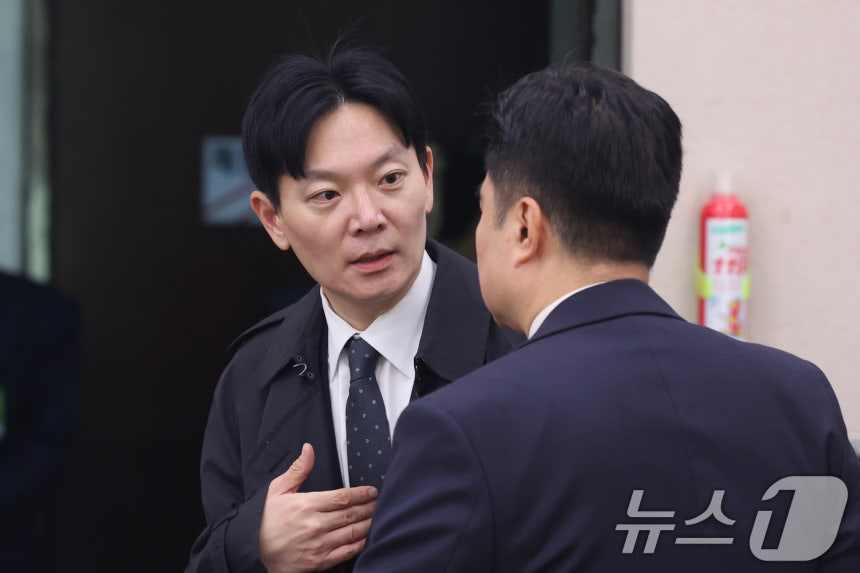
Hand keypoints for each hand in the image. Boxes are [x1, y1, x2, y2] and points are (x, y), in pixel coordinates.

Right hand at [259, 443, 377, 572]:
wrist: (253, 550)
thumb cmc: (266, 519)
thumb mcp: (277, 490)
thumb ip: (298, 470)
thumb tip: (309, 449)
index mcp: (306, 505)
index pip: (342, 497)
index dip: (361, 493)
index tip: (372, 491)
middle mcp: (314, 525)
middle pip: (351, 514)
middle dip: (369, 507)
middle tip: (380, 502)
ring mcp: (318, 544)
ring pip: (352, 532)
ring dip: (368, 524)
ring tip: (378, 517)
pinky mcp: (319, 561)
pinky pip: (346, 552)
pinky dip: (360, 544)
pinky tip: (367, 537)